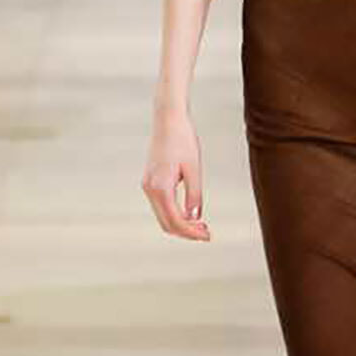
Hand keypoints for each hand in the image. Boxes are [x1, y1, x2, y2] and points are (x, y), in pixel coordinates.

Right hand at [142, 108, 210, 240]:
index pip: (175, 221)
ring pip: (162, 216)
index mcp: (161, 187)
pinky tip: (189, 212)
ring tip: (200, 224)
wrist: (168, 120)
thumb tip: (195, 218)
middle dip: (186, 232)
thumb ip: (194, 195)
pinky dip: (174, 214)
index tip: (207, 236)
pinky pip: (161, 206)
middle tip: (206, 233)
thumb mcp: (194, 169)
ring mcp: (147, 185)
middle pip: (166, 223)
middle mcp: (150, 189)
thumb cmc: (183, 140)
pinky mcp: (149, 181)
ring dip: (180, 224)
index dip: (192, 232)